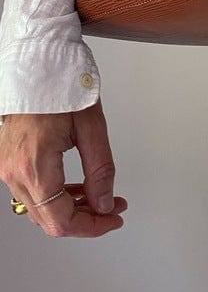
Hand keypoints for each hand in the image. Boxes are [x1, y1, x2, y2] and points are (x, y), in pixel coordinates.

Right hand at [0, 97, 127, 236]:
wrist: (39, 65)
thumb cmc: (62, 85)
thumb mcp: (92, 127)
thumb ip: (100, 169)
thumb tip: (104, 202)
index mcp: (35, 165)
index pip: (61, 220)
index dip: (92, 227)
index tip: (113, 219)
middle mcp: (14, 171)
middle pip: (49, 220)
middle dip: (85, 219)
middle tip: (112, 208)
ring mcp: (7, 167)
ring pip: (39, 209)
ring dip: (71, 209)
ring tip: (100, 198)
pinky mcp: (8, 160)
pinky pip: (31, 191)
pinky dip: (55, 196)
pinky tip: (77, 189)